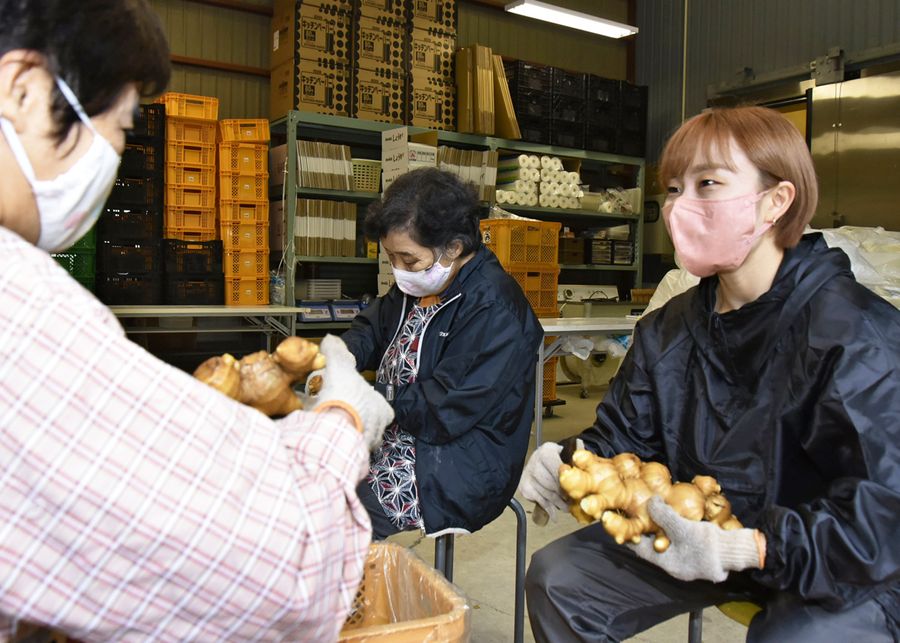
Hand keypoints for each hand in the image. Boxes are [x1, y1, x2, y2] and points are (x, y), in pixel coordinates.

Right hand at [312, 335, 392, 450]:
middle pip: (363, 420)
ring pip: (350, 434)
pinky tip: (313, 430)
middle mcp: (375, 430)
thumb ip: (337, 352)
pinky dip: (325, 437)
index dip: (363, 396)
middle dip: (348, 413)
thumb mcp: (340, 367)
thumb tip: (331, 339)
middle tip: (331, 406)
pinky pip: (335, 444)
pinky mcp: (344, 456)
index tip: (349, 393)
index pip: (378, 403)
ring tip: (319, 419)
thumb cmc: (345, 399)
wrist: (334, 433)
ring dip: (336, 426)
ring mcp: (361, 446)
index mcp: (381, 410)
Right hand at [517, 439, 582, 523]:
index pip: (558, 469)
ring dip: (558, 503)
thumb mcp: (566, 452)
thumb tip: (583, 453)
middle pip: (552, 483)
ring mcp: (528, 474)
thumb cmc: (557, 458)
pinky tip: (554, 513)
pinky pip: (539, 500)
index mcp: (546, 451)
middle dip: (563, 494)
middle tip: (573, 502)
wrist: (539, 460)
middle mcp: (535, 461)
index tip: (576, 490)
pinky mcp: (524, 486)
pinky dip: (548, 508)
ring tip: (567, 508)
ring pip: (546, 493)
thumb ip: (577, 454)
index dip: (567, 481)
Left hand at [629, 496, 762, 582]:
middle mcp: (674, 562)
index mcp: (667, 563)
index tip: (616, 522)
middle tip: (630, 513)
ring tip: (646, 510)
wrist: (735, 551)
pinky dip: (669, 526)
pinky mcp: (694, 549)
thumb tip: (650, 502)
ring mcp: (685, 557)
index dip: (629, 535)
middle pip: (651, 545)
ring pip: (664, 540)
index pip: (640, 549)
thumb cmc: (708, 545)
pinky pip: (676, 537)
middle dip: (642, 529)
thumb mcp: (682, 529)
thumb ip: (664, 516)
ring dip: (656, 526)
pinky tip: (667, 514)